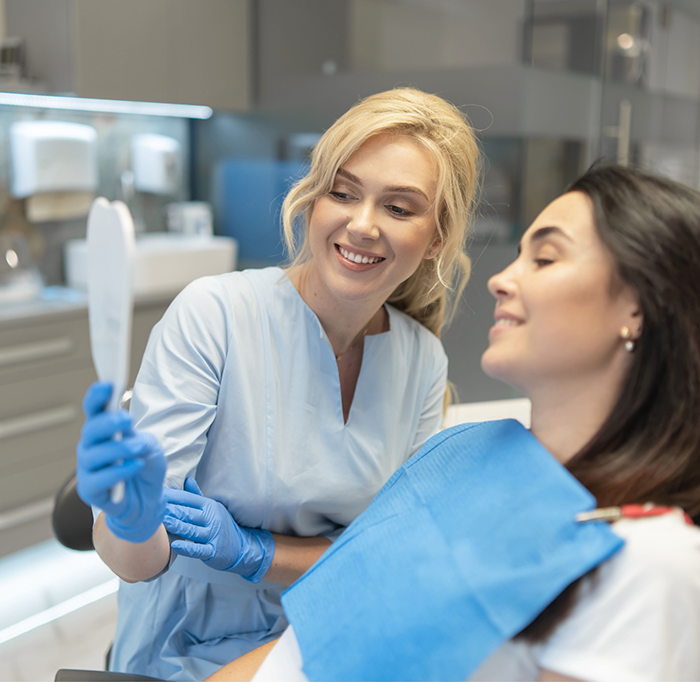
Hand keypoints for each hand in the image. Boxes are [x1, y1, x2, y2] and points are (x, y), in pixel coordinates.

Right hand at [76, 381, 165, 543]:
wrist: (147, 499)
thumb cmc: (143, 465)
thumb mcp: (147, 445)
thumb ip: (136, 436)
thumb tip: (127, 429)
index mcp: (102, 430)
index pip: (94, 410)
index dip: (97, 396)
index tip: (108, 385)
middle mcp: (90, 447)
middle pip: (91, 430)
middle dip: (108, 422)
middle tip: (128, 419)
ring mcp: (88, 469)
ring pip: (94, 455)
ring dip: (118, 448)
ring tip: (139, 448)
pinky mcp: (91, 491)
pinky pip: (100, 480)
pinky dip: (119, 472)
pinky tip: (135, 466)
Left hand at [163, 477, 274, 582]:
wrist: (241, 546)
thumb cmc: (222, 526)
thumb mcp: (212, 508)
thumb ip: (198, 496)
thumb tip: (188, 479)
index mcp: (209, 506)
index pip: (188, 499)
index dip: (172, 496)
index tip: (157, 494)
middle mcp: (211, 518)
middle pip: (188, 513)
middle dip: (171, 510)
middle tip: (154, 507)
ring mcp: (213, 535)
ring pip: (192, 530)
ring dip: (177, 526)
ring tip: (162, 522)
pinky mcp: (213, 551)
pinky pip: (199, 549)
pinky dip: (187, 548)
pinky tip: (175, 545)